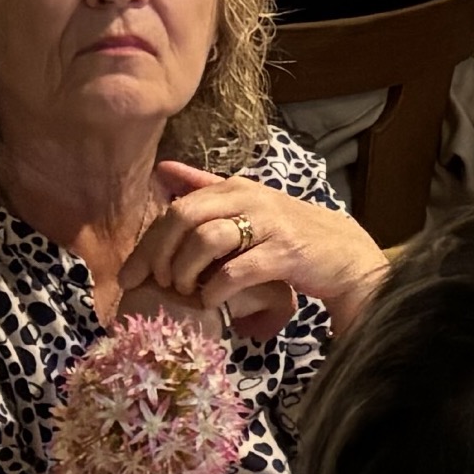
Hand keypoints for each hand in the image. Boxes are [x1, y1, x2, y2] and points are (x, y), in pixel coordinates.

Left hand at [128, 162, 389, 339]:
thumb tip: (161, 170)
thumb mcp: (247, 203)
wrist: (342, 253)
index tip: (131, 274)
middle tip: (155, 284)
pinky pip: (237, 271)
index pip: (176, 208)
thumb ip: (205, 187)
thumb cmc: (288, 232)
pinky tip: (210, 303)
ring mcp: (268, 225)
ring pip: (207, 240)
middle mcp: (249, 199)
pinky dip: (216, 290)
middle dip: (160, 255)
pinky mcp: (285, 253)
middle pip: (184, 218)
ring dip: (186, 271)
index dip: (148, 242)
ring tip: (184, 291)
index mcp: (234, 188)